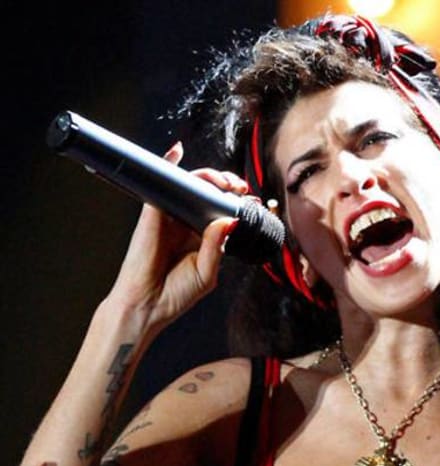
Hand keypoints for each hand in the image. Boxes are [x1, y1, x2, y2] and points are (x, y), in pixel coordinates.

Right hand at [108, 142, 246, 329]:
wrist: (147, 306)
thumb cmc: (176, 293)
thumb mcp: (207, 272)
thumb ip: (218, 246)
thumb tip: (229, 219)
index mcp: (204, 237)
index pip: (225, 210)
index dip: (242, 202)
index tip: (257, 202)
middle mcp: (188, 223)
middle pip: (211, 193)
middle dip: (230, 185)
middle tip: (242, 189)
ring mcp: (171, 216)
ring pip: (192, 185)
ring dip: (211, 176)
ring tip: (227, 184)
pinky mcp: (153, 213)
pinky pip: (163, 183)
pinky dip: (169, 163)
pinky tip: (177, 151)